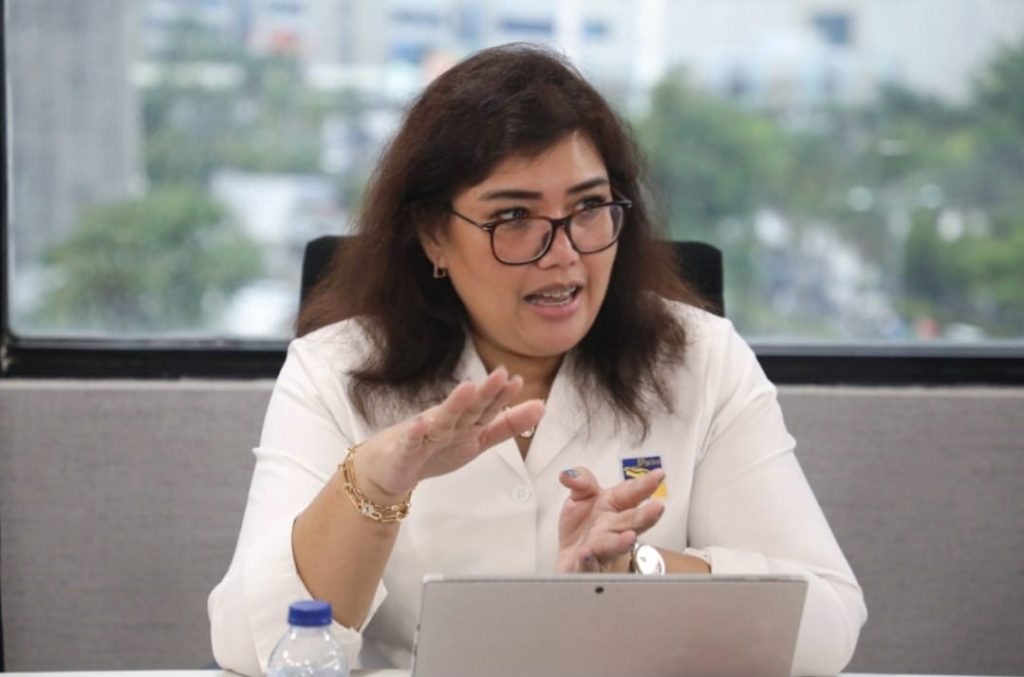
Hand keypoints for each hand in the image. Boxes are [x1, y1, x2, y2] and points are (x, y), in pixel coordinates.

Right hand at [353, 367, 544, 500]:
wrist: (388, 469)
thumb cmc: (433, 450)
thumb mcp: (477, 440)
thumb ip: (507, 424)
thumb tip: (541, 405)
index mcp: (465, 423)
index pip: (487, 408)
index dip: (502, 396)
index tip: (517, 381)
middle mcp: (447, 424)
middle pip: (468, 409)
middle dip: (485, 393)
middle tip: (500, 374)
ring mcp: (424, 436)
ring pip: (442, 420)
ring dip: (454, 404)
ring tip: (468, 389)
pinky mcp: (404, 451)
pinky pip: (410, 443)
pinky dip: (415, 434)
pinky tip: (420, 425)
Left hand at [554, 466, 665, 572]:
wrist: (569, 558)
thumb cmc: (582, 527)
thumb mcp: (580, 496)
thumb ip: (581, 481)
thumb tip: (568, 475)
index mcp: (613, 506)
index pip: (630, 493)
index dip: (644, 485)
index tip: (659, 475)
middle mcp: (612, 528)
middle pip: (630, 522)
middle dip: (644, 516)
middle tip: (657, 508)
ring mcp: (601, 549)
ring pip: (613, 546)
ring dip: (621, 542)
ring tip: (629, 537)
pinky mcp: (586, 568)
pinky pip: (587, 567)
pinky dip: (588, 562)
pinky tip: (586, 555)